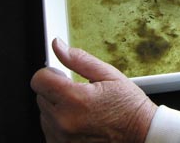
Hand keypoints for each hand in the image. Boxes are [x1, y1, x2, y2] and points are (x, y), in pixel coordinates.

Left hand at [31, 38, 157, 142]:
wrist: (141, 135)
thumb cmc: (128, 107)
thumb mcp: (108, 75)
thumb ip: (79, 59)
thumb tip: (58, 46)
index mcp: (75, 99)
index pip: (39, 80)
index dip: (50, 73)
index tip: (62, 76)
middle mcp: (64, 122)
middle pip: (40, 96)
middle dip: (56, 90)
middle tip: (79, 93)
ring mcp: (62, 138)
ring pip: (44, 114)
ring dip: (57, 108)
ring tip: (82, 109)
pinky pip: (49, 130)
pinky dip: (60, 124)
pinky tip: (79, 121)